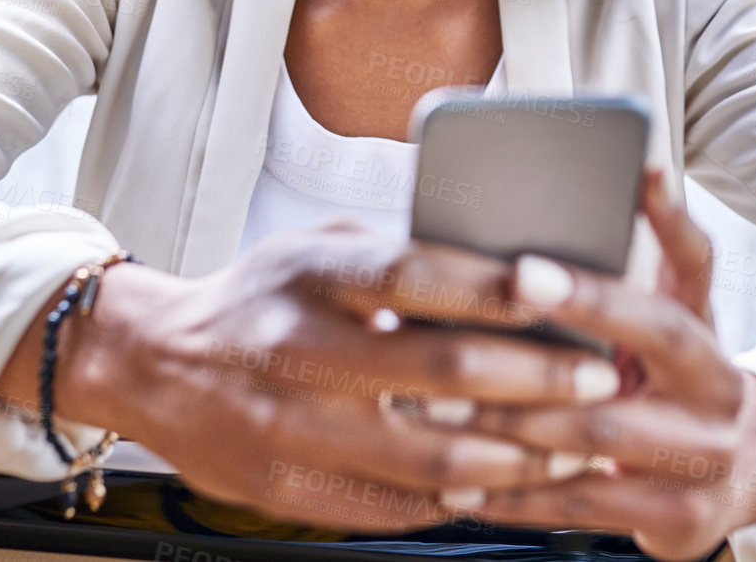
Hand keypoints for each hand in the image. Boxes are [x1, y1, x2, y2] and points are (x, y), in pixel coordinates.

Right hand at [0, 219, 624, 533]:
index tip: (562, 289)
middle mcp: (296, 348)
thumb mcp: (318, 249)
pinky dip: (455, 498)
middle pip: (437, 369)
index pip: (415, 274)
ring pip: (425, 454)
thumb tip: (508, 267)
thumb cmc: (261, 295)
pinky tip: (503, 486)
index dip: (492, 286)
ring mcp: (288, 427)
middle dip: (533, 377)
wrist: (156, 363)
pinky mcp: (284, 488)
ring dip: (515, 455)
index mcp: (310, 275)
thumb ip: (400, 254)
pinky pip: (389, 506)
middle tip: (599, 376)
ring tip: (576, 447)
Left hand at [447, 167, 755, 559]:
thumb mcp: (689, 297)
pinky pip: (577, 513)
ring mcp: (696, 482)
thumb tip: (646, 163)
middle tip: (438, 359)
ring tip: (428, 414)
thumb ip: (667, 235)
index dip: (590, 296)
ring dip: (500, 441)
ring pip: (585, 462)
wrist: (751, 459)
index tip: (519, 271)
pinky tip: (454, 480)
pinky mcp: (674, 530)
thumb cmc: (688, 363)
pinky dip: (512, 499)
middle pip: (607, 406)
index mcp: (709, 355)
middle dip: (515, 385)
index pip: (654, 320)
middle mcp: (712, 421)